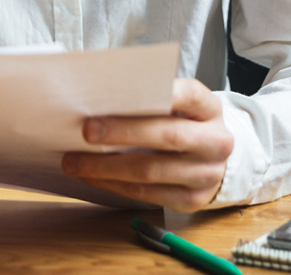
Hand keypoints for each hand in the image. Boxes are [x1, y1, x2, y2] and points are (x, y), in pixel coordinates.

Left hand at [61, 78, 232, 211]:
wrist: (214, 157)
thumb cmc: (185, 122)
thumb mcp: (180, 103)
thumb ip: (152, 99)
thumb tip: (101, 100)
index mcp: (209, 108)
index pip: (189, 95)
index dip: (160, 92)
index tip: (121, 90)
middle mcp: (215, 142)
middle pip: (167, 136)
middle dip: (122, 133)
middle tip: (86, 130)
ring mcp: (206, 174)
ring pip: (151, 171)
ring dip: (107, 167)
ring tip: (75, 161)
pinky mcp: (192, 200)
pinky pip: (147, 194)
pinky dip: (114, 184)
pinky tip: (92, 176)